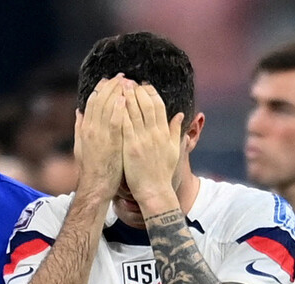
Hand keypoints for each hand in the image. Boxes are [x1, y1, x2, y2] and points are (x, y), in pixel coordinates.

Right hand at [74, 75, 126, 199]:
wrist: (96, 185)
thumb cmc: (92, 168)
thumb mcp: (81, 146)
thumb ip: (79, 127)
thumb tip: (78, 112)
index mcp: (85, 128)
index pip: (92, 102)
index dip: (101, 89)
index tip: (109, 80)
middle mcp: (91, 129)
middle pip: (100, 100)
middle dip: (111, 86)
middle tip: (122, 76)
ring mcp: (101, 135)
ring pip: (108, 107)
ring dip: (117, 92)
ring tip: (127, 82)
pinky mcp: (111, 142)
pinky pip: (115, 121)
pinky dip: (119, 108)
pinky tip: (126, 98)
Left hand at [121, 82, 183, 209]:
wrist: (154, 191)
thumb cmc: (162, 172)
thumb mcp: (174, 150)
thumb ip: (176, 131)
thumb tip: (180, 115)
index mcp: (164, 133)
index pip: (159, 105)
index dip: (150, 92)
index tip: (143, 84)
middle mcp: (154, 133)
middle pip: (146, 105)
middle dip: (137, 90)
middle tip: (129, 81)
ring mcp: (142, 140)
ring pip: (135, 112)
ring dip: (127, 97)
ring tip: (120, 86)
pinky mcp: (130, 147)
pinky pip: (124, 126)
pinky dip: (120, 113)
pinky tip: (114, 104)